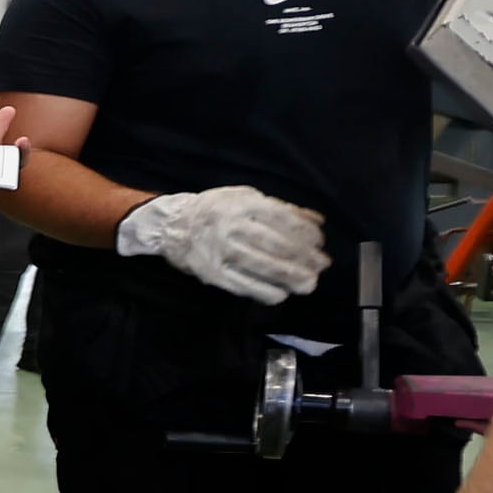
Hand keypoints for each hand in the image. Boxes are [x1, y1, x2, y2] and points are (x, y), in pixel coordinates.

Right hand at [119, 184, 326, 304]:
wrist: (171, 225)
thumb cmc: (215, 209)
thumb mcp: (245, 198)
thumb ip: (281, 208)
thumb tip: (316, 221)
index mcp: (242, 204)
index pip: (284, 220)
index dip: (306, 234)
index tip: (319, 243)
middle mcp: (232, 227)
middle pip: (277, 246)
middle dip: (305, 258)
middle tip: (322, 266)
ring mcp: (221, 252)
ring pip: (264, 267)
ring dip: (291, 278)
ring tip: (308, 284)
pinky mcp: (213, 274)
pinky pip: (245, 286)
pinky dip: (267, 292)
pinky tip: (281, 294)